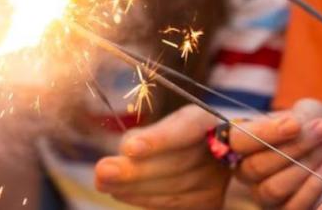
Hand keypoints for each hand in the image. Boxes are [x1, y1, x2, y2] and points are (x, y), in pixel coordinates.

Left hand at [94, 105, 230, 208]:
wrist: (205, 158)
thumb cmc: (175, 136)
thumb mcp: (163, 126)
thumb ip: (147, 135)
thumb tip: (127, 151)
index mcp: (205, 120)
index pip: (187, 126)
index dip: (159, 139)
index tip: (130, 148)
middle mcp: (219, 150)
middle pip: (177, 163)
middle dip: (135, 170)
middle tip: (101, 171)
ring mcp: (218, 181)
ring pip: (173, 189)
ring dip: (134, 188)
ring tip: (103, 183)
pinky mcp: (211, 203)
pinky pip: (174, 205)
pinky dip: (144, 199)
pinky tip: (120, 194)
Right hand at [231, 99, 321, 208]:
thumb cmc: (318, 128)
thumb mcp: (311, 112)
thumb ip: (300, 117)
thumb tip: (294, 127)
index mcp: (244, 142)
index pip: (238, 141)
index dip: (265, 134)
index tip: (295, 125)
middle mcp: (247, 171)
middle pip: (255, 167)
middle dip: (293, 148)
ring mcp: (264, 195)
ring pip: (272, 189)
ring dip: (305, 168)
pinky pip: (292, 208)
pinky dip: (314, 188)